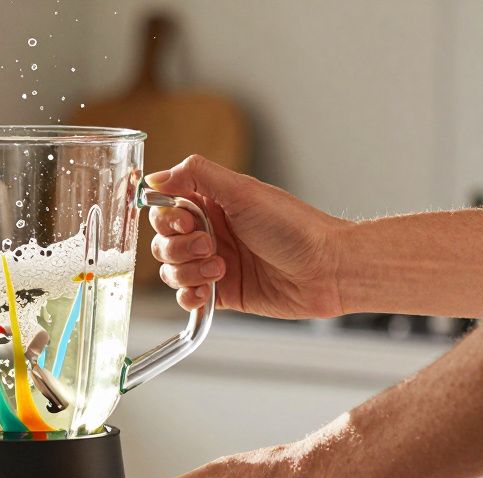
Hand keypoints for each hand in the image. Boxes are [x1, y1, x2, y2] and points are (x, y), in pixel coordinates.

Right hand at [147, 155, 349, 318]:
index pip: (166, 208)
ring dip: (187, 272)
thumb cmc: (295, 228)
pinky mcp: (222, 293)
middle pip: (163, 241)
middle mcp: (211, 232)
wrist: (327, 270)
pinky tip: (208, 291)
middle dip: (179, 247)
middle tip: (211, 246)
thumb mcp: (243, 191)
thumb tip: (154, 177)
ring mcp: (214, 264)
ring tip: (220, 269)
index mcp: (214, 203)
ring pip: (171, 271)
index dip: (168, 218)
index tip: (186, 222)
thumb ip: (196, 176)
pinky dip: (190, 296)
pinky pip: (186, 297)